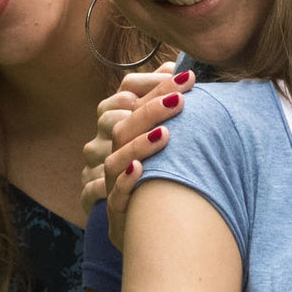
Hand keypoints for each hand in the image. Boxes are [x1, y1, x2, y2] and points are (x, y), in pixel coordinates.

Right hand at [81, 65, 194, 249]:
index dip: (154, 85)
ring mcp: (105, 178)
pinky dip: (125, 181)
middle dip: (151, 109)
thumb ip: (166, 101)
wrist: (143, 225)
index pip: (127, 95)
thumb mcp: (159, 134)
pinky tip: (141, 169)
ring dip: (138, 145)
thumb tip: (178, 66)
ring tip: (165, 135)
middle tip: (181, 100)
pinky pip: (108, 194)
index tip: (187, 78)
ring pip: (114, 158)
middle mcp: (106, 149)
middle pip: (119, 122)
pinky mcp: (109, 209)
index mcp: (118, 125)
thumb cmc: (156, 170)